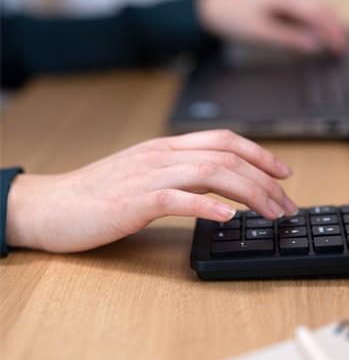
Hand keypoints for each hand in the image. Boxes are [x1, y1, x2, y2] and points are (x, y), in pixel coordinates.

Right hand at [6, 130, 296, 252]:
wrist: (51, 206)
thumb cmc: (99, 194)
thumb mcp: (147, 175)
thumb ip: (182, 175)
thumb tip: (222, 189)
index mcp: (167, 148)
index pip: (224, 140)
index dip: (260, 153)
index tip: (284, 174)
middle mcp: (162, 155)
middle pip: (227, 158)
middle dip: (265, 181)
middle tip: (287, 205)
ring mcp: (148, 176)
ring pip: (211, 174)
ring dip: (249, 194)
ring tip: (271, 213)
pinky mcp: (134, 201)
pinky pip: (178, 200)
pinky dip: (208, 207)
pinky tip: (230, 218)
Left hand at [199, 0, 347, 55]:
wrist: (215, 9)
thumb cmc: (234, 20)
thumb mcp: (260, 34)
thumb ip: (289, 39)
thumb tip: (314, 46)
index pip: (316, 13)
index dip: (331, 32)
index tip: (339, 49)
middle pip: (321, 6)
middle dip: (336, 27)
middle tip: (344, 48)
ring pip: (316, 4)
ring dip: (330, 21)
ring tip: (338, 40)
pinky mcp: (283, 1)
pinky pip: (307, 7)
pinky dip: (318, 19)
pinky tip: (321, 31)